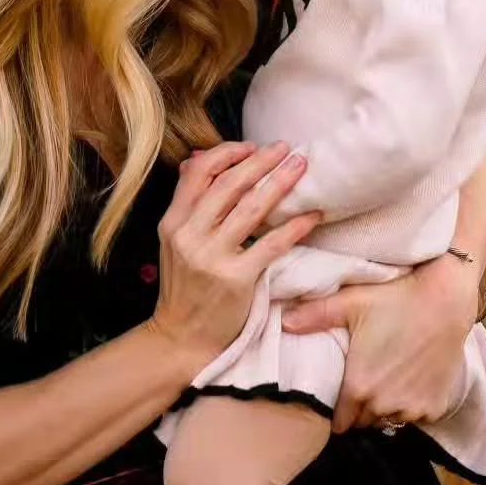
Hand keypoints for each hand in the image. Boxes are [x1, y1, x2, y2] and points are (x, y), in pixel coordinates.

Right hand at [150, 142, 321, 371]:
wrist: (181, 338)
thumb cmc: (184, 289)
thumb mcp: (174, 243)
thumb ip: (187, 205)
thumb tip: (196, 162)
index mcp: (173, 223)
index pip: (197, 173)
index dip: (226, 154)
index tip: (251, 147)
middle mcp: (189, 236)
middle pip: (228, 184)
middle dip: (261, 161)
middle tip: (286, 148)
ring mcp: (212, 257)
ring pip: (252, 208)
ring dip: (281, 183)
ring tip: (301, 167)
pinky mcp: (236, 279)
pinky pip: (271, 244)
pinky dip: (294, 226)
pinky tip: (312, 215)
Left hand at [281, 256, 478, 433]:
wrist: (446, 301)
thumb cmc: (395, 299)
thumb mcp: (351, 303)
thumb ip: (314, 316)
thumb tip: (283, 322)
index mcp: (358, 388)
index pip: (338, 423)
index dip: (336, 412)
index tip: (339, 397)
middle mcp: (384, 405)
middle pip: (363, 423)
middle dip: (359, 410)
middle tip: (363, 384)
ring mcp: (412, 409)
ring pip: (389, 421)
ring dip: (385, 409)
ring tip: (386, 381)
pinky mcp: (435, 407)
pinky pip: (416, 417)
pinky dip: (412, 406)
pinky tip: (410, 381)